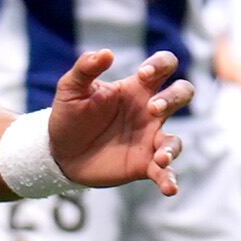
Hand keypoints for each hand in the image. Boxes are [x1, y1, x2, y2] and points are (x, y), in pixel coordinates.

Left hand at [46, 48, 191, 195]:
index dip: (161, 64)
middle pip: (182, 94)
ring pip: (176, 140)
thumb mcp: (70, 89)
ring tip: (160, 156)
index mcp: (135, 89)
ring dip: (172, 148)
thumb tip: (106, 53)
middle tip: (153, 109)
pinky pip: (165, 172)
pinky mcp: (143, 165)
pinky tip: (169, 188)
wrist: (58, 153)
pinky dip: (170, 180)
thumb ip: (85, 68)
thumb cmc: (68, 116)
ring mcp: (148, 139)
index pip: (163, 66)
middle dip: (174, 98)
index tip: (144, 73)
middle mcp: (148, 112)